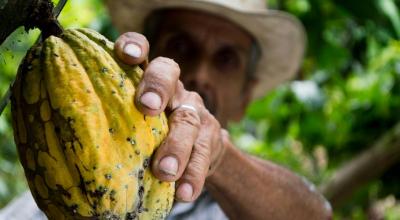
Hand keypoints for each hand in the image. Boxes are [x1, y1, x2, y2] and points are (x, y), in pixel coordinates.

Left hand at [115, 32, 226, 201]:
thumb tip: (65, 138)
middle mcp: (173, 89)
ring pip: (188, 120)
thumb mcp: (132, 121)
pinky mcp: (211, 136)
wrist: (197, 150)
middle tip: (148, 107)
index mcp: (148, 80)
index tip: (126, 55)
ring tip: (164, 172)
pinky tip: (184, 192)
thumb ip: (113, 120)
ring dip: (177, 146)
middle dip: (157, 88)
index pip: (143, 51)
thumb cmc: (150, 135)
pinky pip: (205, 153)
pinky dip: (193, 174)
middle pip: (169, 74)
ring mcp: (194, 111)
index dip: (135, 45)